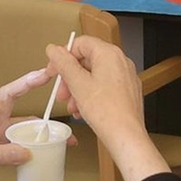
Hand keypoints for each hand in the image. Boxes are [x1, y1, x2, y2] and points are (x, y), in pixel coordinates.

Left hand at [0, 68, 72, 174]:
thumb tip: (26, 152)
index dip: (0, 94)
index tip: (0, 95)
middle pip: (13, 96)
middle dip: (30, 83)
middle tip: (47, 74)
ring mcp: (1, 130)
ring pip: (26, 122)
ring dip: (44, 123)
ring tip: (62, 119)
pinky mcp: (8, 144)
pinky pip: (28, 141)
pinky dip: (44, 144)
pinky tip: (61, 145)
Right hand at [46, 37, 168, 180]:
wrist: (126, 136)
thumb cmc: (107, 112)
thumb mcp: (77, 84)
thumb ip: (64, 63)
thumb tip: (54, 49)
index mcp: (109, 54)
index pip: (80, 44)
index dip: (63, 57)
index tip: (54, 70)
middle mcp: (120, 61)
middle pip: (87, 61)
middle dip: (70, 78)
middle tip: (61, 93)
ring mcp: (126, 76)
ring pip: (94, 76)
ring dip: (78, 89)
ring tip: (72, 106)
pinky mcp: (127, 91)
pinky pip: (104, 87)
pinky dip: (91, 95)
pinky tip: (83, 111)